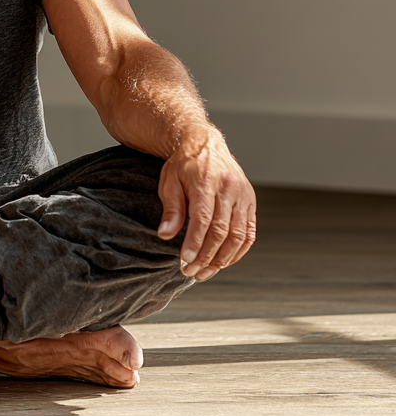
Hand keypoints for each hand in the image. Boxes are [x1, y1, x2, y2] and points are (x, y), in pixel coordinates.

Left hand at [156, 131, 256, 279]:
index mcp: (205, 181)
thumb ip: (170, 209)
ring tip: (205, 271)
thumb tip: (165, 235)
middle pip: (221, 230)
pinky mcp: (250, 202)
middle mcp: (228, 188)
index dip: (195, 242)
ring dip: (223, 258)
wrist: (205, 144)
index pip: (203, 218)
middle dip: (207, 255)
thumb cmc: (184, 164)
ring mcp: (243, 195)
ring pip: (238, 235)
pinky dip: (238, 251)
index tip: (185, 260)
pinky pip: (249, 232)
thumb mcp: (169, 181)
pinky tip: (224, 262)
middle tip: (191, 271)